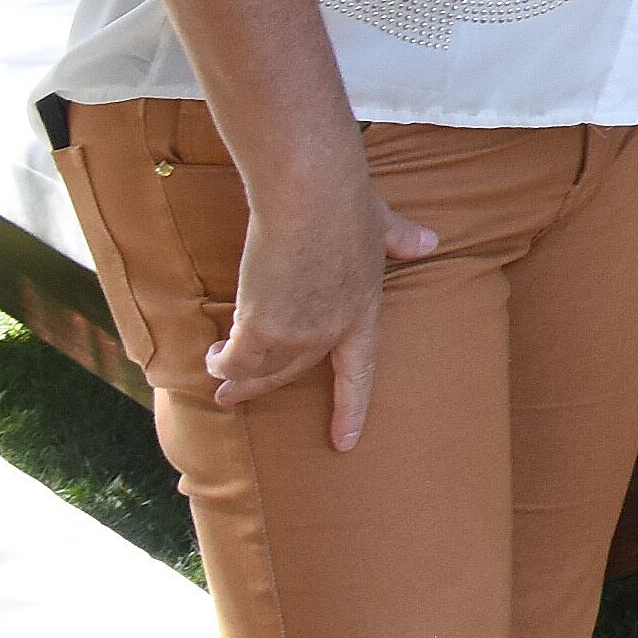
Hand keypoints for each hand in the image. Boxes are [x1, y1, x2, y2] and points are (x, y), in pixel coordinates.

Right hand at [206, 149, 439, 450]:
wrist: (311, 194)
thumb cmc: (346, 202)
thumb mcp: (384, 225)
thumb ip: (402, 239)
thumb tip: (428, 240)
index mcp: (364, 313)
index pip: (359, 374)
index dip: (351, 410)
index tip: (344, 443)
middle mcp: (330, 332)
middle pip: (294, 372)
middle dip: (261, 387)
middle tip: (233, 395)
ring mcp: (297, 333)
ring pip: (260, 369)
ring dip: (235, 376)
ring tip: (216, 375)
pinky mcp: (260, 324)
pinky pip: (233, 357)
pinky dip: (220, 360)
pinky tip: (209, 357)